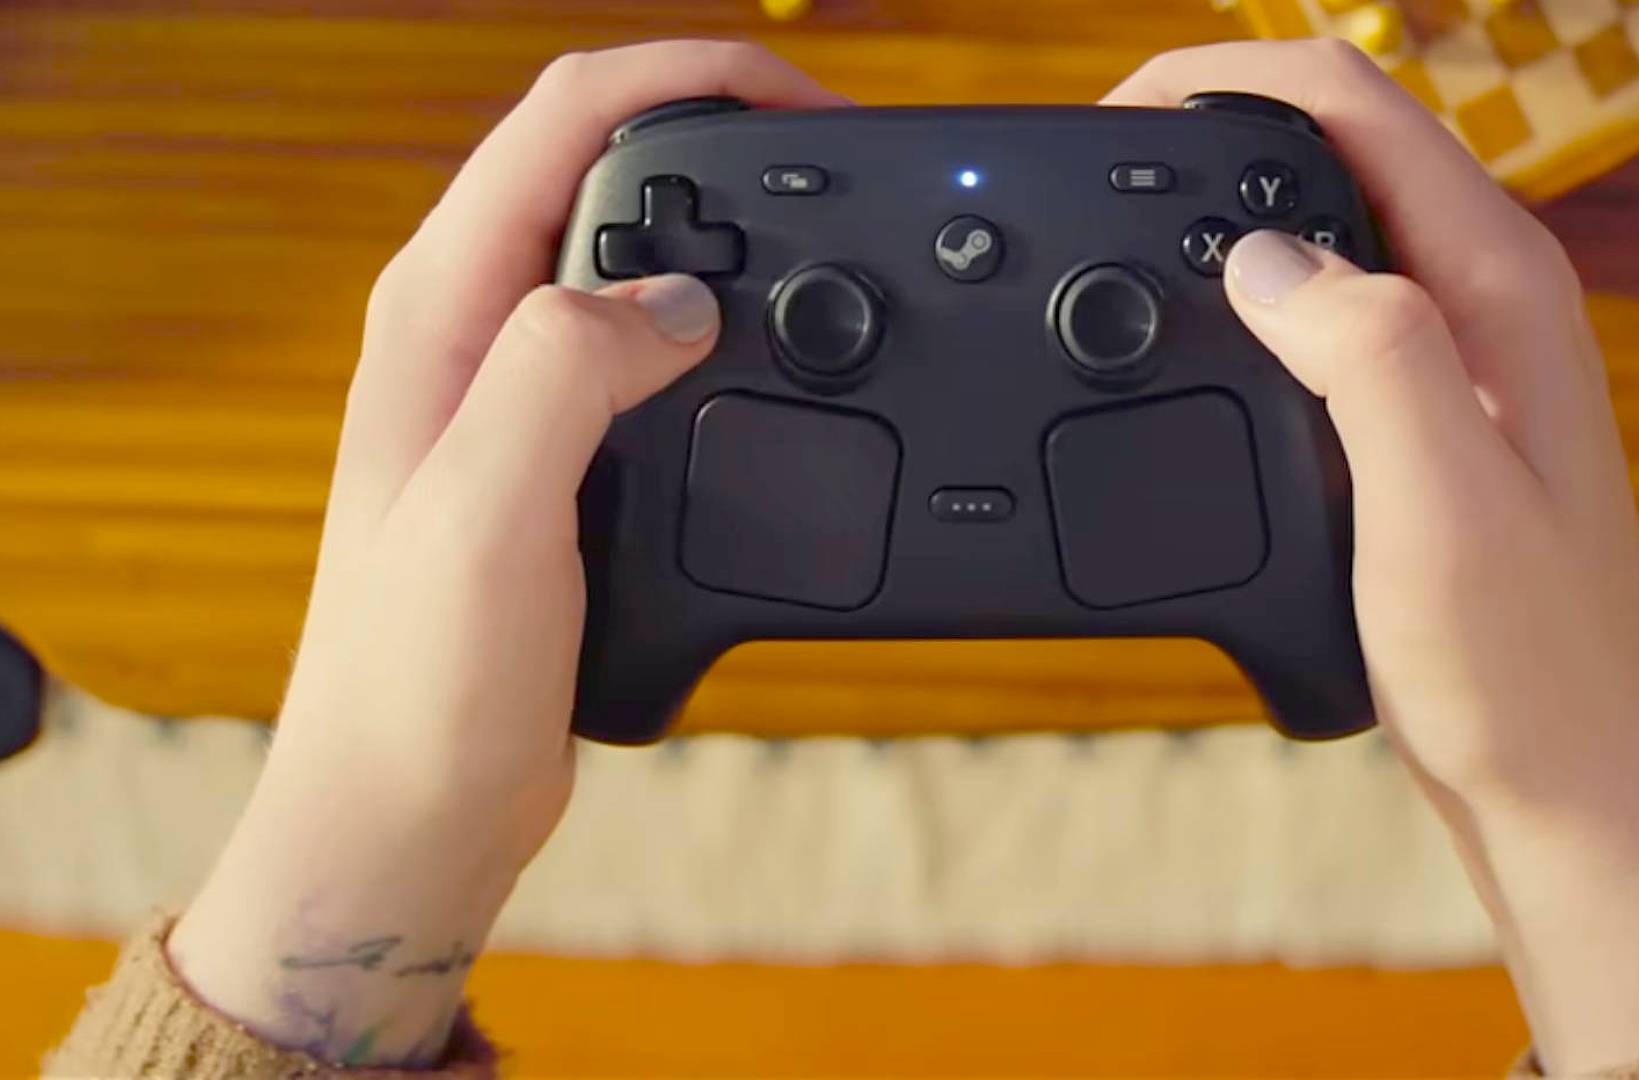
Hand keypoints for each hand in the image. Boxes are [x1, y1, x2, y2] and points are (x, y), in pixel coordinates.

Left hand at [166, 42, 843, 1066]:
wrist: (413, 804)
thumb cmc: (419, 678)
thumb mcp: (490, 511)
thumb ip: (569, 373)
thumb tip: (681, 298)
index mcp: (443, 309)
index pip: (564, 119)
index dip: (689, 77)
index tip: (800, 101)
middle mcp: (475, 328)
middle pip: (605, 161)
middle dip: (722, 135)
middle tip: (831, 162)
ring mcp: (520, 388)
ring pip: (638, 253)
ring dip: (727, 228)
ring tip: (821, 240)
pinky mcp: (563, 450)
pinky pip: (652, 346)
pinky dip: (724, 325)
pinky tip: (771, 357)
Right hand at [1107, 42, 1638, 1072]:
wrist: (1559, 780)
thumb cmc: (1517, 666)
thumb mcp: (1435, 502)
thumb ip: (1362, 352)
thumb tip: (1259, 257)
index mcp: (1500, 288)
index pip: (1358, 107)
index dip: (1228, 83)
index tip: (1119, 116)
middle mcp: (1488, 300)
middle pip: (1342, 142)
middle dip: (1219, 126)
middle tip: (1105, 162)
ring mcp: (1460, 355)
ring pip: (1331, 222)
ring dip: (1232, 204)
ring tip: (1131, 223)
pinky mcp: (1427, 413)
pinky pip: (1328, 307)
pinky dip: (1253, 290)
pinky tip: (1203, 328)